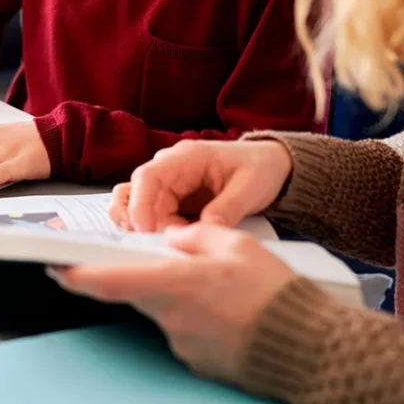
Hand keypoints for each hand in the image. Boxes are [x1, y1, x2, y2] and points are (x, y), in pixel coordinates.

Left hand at [53, 223, 299, 381]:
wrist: (308, 347)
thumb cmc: (275, 293)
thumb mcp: (239, 245)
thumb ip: (198, 235)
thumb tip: (175, 236)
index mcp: (176, 283)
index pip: (112, 281)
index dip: (79, 276)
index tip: (57, 269)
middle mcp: (171, 317)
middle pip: (140, 293)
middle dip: (149, 277)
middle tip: (182, 267)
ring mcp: (182, 344)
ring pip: (166, 312)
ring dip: (182, 299)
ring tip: (226, 292)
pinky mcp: (197, 362)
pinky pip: (186, 332)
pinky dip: (200, 320)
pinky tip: (232, 314)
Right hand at [109, 139, 292, 231]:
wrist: (268, 166)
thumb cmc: (258, 168)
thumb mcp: (249, 187)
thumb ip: (227, 208)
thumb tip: (205, 230)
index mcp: (186, 158)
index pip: (148, 177)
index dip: (140, 204)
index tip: (144, 230)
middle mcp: (169, 169)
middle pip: (136, 195)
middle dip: (142, 223)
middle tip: (160, 245)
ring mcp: (169, 186)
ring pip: (136, 206)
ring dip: (144, 228)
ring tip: (166, 245)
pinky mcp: (172, 202)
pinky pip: (152, 217)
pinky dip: (156, 232)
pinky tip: (174, 244)